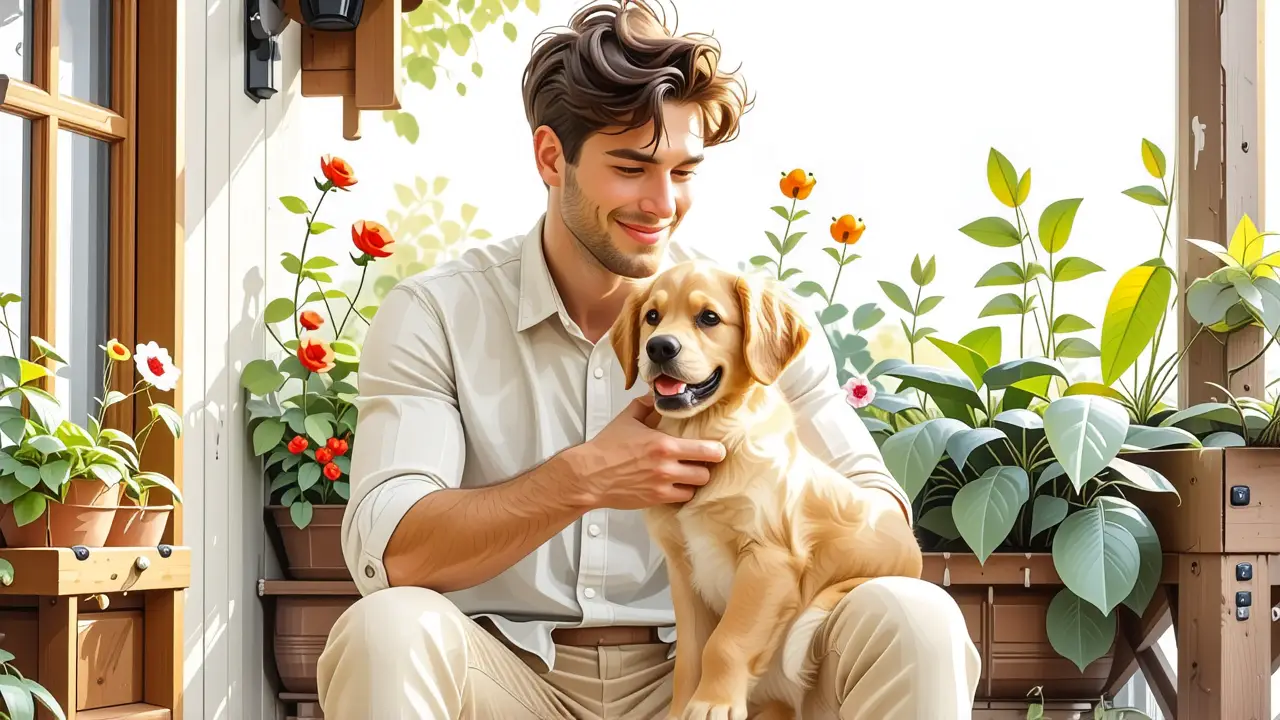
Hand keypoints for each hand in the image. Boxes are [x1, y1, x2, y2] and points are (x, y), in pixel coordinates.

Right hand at [562, 395, 725, 509]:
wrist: (589, 474)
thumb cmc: (605, 448)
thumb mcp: (627, 419)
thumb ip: (646, 405)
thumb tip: (656, 395)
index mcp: (664, 444)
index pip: (707, 450)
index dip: (716, 450)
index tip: (716, 449)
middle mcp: (667, 466)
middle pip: (706, 472)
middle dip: (705, 467)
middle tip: (700, 462)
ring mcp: (662, 485)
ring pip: (695, 487)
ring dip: (694, 481)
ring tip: (687, 474)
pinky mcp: (655, 499)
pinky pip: (681, 499)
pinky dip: (681, 492)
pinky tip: (675, 485)